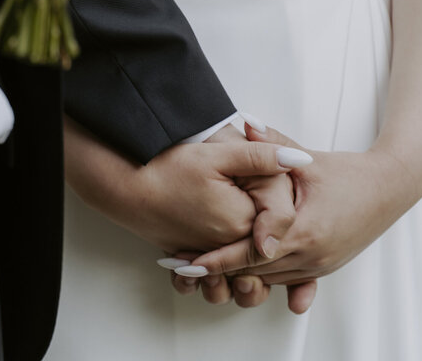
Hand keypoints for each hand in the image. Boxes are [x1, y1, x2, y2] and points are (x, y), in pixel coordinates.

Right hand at [62, 117, 303, 255]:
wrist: (120, 185)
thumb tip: (301, 161)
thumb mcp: (218, 154)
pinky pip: (215, 268)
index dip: (284, 200)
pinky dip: (220, 264)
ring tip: (249, 228)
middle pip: (265, 249)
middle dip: (273, 231)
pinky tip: (219, 245)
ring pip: (241, 267)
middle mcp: (226, 246)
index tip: (278, 180)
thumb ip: (263, 157)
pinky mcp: (190, 255)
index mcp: (241, 222)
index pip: (282, 219)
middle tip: (269, 207)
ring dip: (249, 258)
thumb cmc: (164, 167)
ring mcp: (207, 254)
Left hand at [187, 124, 421, 298]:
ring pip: (269, 280)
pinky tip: (243, 278)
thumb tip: (246, 122)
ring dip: (239, 278)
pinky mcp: (325, 268)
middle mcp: (312, 255)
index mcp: (303, 230)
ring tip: (203, 274)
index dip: (217, 259)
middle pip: (255, 272)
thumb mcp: (307, 158)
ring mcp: (319, 265)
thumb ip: (272, 144)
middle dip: (219, 271)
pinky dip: (264, 278)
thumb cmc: (350, 173)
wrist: (391, 188)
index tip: (188, 262)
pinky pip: (288, 281)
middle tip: (182, 268)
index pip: (249, 253)